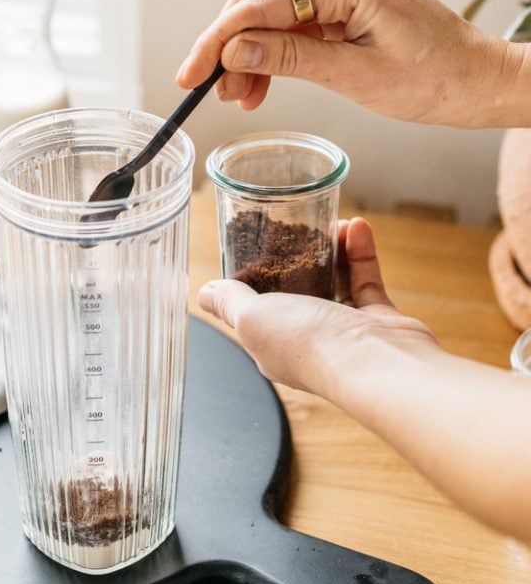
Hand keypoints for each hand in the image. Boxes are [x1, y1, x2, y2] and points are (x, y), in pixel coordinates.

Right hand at [176, 0, 527, 127]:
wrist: (480, 81)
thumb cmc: (434, 82)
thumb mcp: (355, 77)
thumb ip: (290, 58)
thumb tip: (232, 50)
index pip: (263, 1)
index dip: (219, 38)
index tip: (191, 73)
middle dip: (228, 40)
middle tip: (208, 84)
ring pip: (273, 5)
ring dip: (249, 47)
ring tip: (238, 94)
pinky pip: (296, 16)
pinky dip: (275, 47)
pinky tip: (261, 82)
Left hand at [198, 217, 436, 395]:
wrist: (378, 363)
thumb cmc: (311, 343)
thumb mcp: (253, 317)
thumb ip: (230, 302)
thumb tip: (205, 293)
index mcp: (272, 342)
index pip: (258, 303)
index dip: (257, 271)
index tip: (260, 239)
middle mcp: (308, 337)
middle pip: (298, 286)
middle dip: (299, 252)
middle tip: (301, 224)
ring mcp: (345, 330)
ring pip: (334, 279)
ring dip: (333, 246)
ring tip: (335, 220)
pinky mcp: (378, 320)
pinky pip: (366, 279)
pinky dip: (361, 252)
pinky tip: (358, 227)